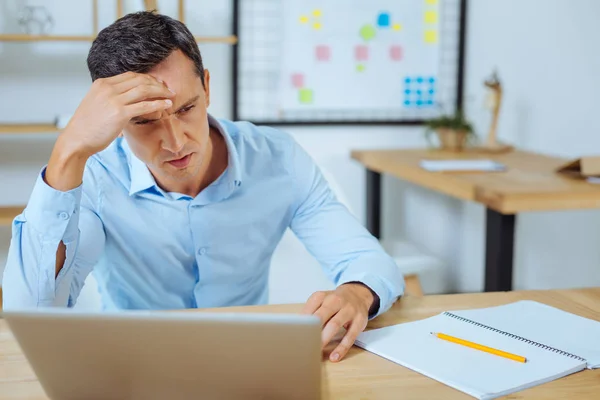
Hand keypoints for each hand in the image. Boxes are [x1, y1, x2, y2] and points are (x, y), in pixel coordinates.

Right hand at [46, 72, 174, 190]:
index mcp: (102, 84)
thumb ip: (111, 98)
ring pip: (144, 90)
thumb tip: (128, 100)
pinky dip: (158, 104)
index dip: (147, 78)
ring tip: (171, 95)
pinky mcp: (119, 113)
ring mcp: (113, 100)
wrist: (76, 140)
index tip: (158, 83)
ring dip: (161, 91)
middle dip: (157, 83)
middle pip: (139, 80)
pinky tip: (166, 105)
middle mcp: (107, 88)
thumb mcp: (97, 104)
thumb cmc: (87, 127)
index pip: (130, 75)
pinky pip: (144, 105)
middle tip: (168, 89)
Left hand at [302, 283, 377, 361]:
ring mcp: (349, 310)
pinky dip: (341, 348)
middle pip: (321, 315)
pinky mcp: (359, 321)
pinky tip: (335, 356)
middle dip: (312, 330)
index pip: (309, 308)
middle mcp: (335, 300)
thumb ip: (309, 312)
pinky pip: (350, 336)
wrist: (357, 294)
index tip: (295, 334)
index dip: (302, 322)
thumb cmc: (334, 302)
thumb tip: (296, 329)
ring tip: (317, 350)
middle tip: (304, 343)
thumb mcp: (321, 301)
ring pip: (334, 325)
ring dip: (324, 339)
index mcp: (322, 296)